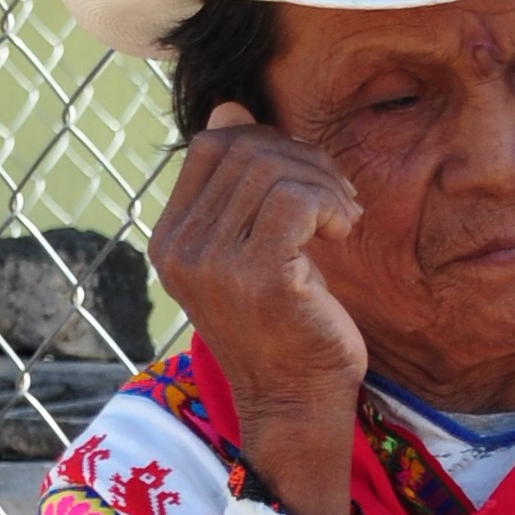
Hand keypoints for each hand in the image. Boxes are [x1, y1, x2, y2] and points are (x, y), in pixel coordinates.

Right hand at [148, 100, 365, 514]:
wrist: (295, 406)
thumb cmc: (285, 331)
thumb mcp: (254, 250)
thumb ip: (240, 189)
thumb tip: (230, 107)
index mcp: (170, 240)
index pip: (211, 146)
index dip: (266, 142)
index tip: (307, 178)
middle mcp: (181, 249)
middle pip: (244, 149)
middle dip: (302, 159)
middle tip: (337, 196)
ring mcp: (214, 263)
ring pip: (273, 170)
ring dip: (323, 182)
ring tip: (344, 214)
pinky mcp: (258, 276)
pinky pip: (295, 200)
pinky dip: (329, 203)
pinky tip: (344, 229)